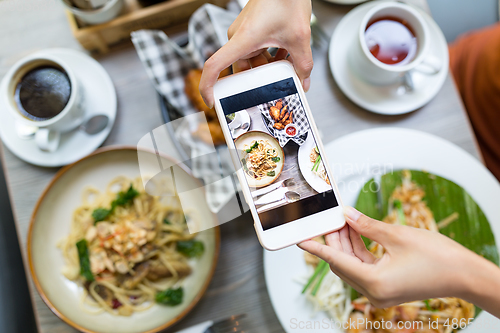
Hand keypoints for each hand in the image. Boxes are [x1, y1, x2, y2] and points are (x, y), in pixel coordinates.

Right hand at [199, 0, 312, 107]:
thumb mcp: (299, 38)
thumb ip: (303, 64)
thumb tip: (304, 82)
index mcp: (242, 39)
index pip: (214, 66)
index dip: (207, 87)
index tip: (211, 101)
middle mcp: (238, 36)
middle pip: (241, 68)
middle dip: (258, 78)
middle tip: (273, 86)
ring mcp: (244, 32)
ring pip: (252, 59)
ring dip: (268, 66)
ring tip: (286, 66)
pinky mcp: (252, 28)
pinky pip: (257, 49)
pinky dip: (270, 55)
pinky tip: (286, 54)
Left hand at [298, 206, 483, 308]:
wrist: (466, 274)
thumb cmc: (438, 257)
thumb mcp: (397, 235)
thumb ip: (366, 225)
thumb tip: (346, 215)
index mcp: (374, 283)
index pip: (335, 261)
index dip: (316, 248)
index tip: (300, 239)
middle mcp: (374, 292)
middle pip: (342, 263)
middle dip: (334, 239)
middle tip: (328, 218)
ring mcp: (381, 290)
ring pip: (353, 264)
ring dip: (347, 242)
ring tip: (342, 219)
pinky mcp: (387, 285)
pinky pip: (365, 266)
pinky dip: (359, 249)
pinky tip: (355, 230)